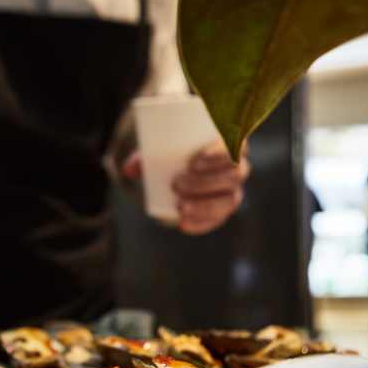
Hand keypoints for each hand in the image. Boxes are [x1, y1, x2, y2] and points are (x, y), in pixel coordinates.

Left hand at [122, 141, 249, 234]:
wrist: (183, 168)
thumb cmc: (175, 150)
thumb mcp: (159, 148)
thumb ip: (143, 158)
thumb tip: (129, 170)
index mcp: (231, 142)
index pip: (236, 146)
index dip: (219, 155)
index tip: (193, 162)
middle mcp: (239, 166)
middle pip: (234, 174)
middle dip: (206, 182)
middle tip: (176, 183)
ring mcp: (234, 189)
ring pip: (230, 199)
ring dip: (205, 205)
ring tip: (179, 206)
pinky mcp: (224, 208)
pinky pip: (220, 219)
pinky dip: (202, 224)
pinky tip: (184, 225)